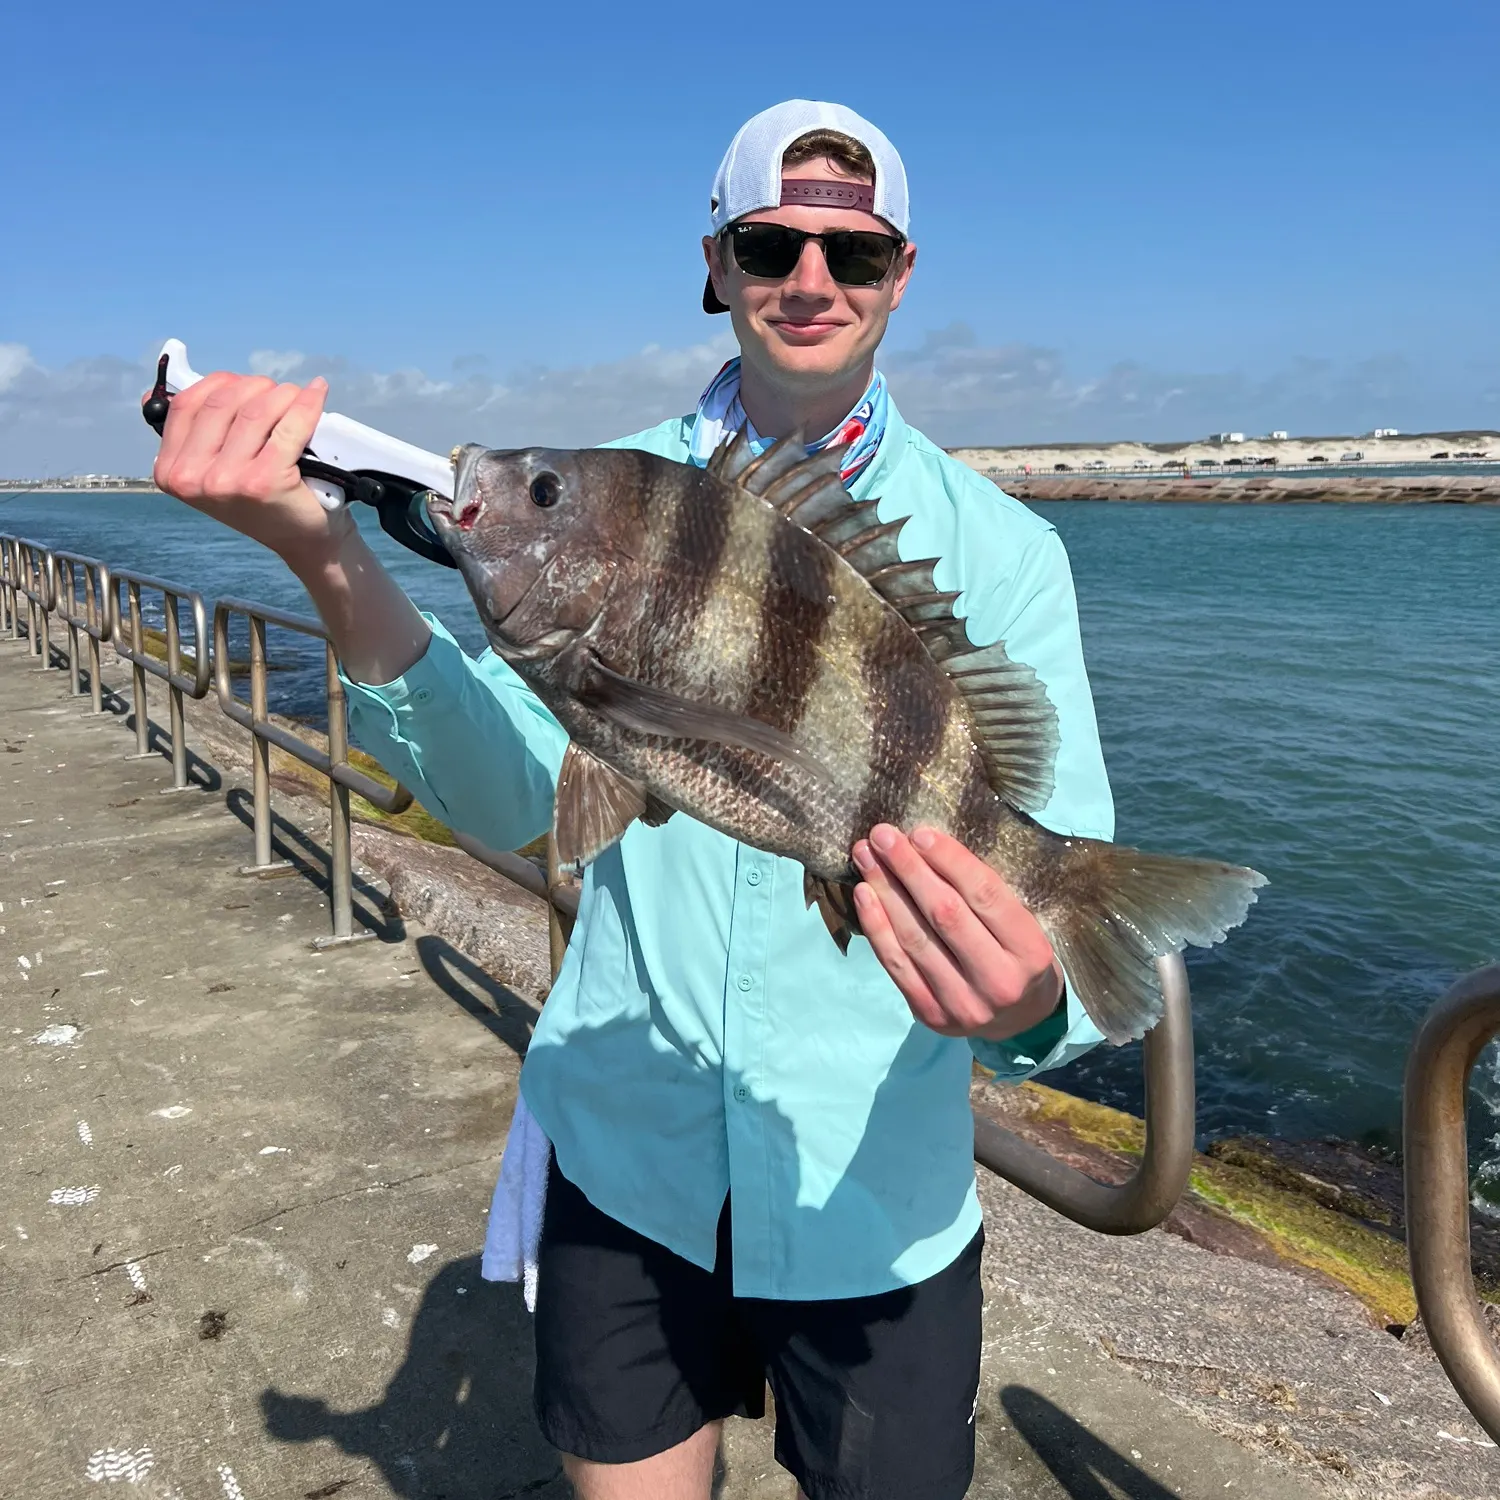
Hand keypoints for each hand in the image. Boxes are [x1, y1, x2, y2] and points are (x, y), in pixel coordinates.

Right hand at [150, 371, 354, 567]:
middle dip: (256, 388)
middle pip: (224, 401)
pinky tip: (316, 393)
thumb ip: (195, 434)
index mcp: (171, 471)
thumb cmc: (262, 499)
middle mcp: (192, 477)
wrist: (301, 540)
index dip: (221, 384)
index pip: (187, 404)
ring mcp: (227, 480)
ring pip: (256, 410)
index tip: (245, 385)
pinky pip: (289, 425)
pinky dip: (307, 404)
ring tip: (297, 398)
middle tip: (279, 394)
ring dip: (283, 394)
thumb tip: (163, 388)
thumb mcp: (214, 470)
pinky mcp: (265, 480)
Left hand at [852, 824, 1063, 1040]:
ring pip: (914, 937)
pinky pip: (895, 964)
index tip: (920, 832)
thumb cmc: (1019, 956)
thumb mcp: (1024, 925)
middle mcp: (998, 982)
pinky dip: (876, 925)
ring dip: (885, 890)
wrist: (1020, 1020)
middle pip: (944, 914)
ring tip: (866, 856)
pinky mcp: (930, 1014)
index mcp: (1031, 952)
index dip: (949, 860)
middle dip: (909, 869)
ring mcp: (962, 1003)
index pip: (985, 895)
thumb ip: (987, 895)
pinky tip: (864, 894)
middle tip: (883, 835)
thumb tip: (928, 843)